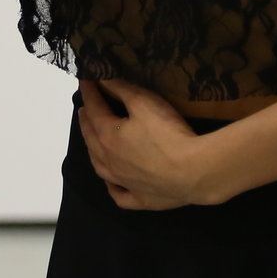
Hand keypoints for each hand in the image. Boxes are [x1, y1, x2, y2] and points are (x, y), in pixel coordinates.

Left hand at [77, 79, 213, 210]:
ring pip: (99, 167)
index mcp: (108, 136)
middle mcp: (109, 161)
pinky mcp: (140, 199)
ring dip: (93, 150)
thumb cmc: (168, 134)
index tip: (85, 80)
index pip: (94, 109)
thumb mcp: (145, 102)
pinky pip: (119, 195)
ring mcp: (123, 182)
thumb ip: (122, 89)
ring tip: (92, 141)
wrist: (192, 172)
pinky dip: (112, 187)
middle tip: (85, 108)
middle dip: (86, 120)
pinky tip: (112, 183)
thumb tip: (102, 77)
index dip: (89, 93)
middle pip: (91, 138)